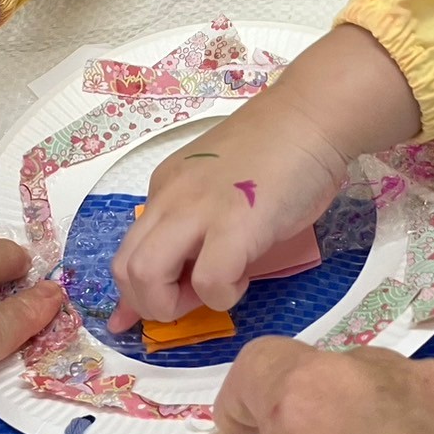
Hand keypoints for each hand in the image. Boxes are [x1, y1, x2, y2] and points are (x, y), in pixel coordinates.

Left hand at [110, 24, 419, 327]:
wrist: (309, 116)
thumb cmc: (277, 148)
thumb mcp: (218, 182)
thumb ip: (197, 218)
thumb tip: (185, 272)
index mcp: (166, 187)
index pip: (127, 249)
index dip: (133, 292)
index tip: (140, 318)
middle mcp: (170, 197)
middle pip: (123, 268)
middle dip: (149, 304)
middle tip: (192, 298)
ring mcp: (199, 210)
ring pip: (146, 275)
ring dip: (172, 304)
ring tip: (211, 291)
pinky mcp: (235, 225)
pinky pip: (210, 282)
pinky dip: (224, 295)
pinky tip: (246, 273)